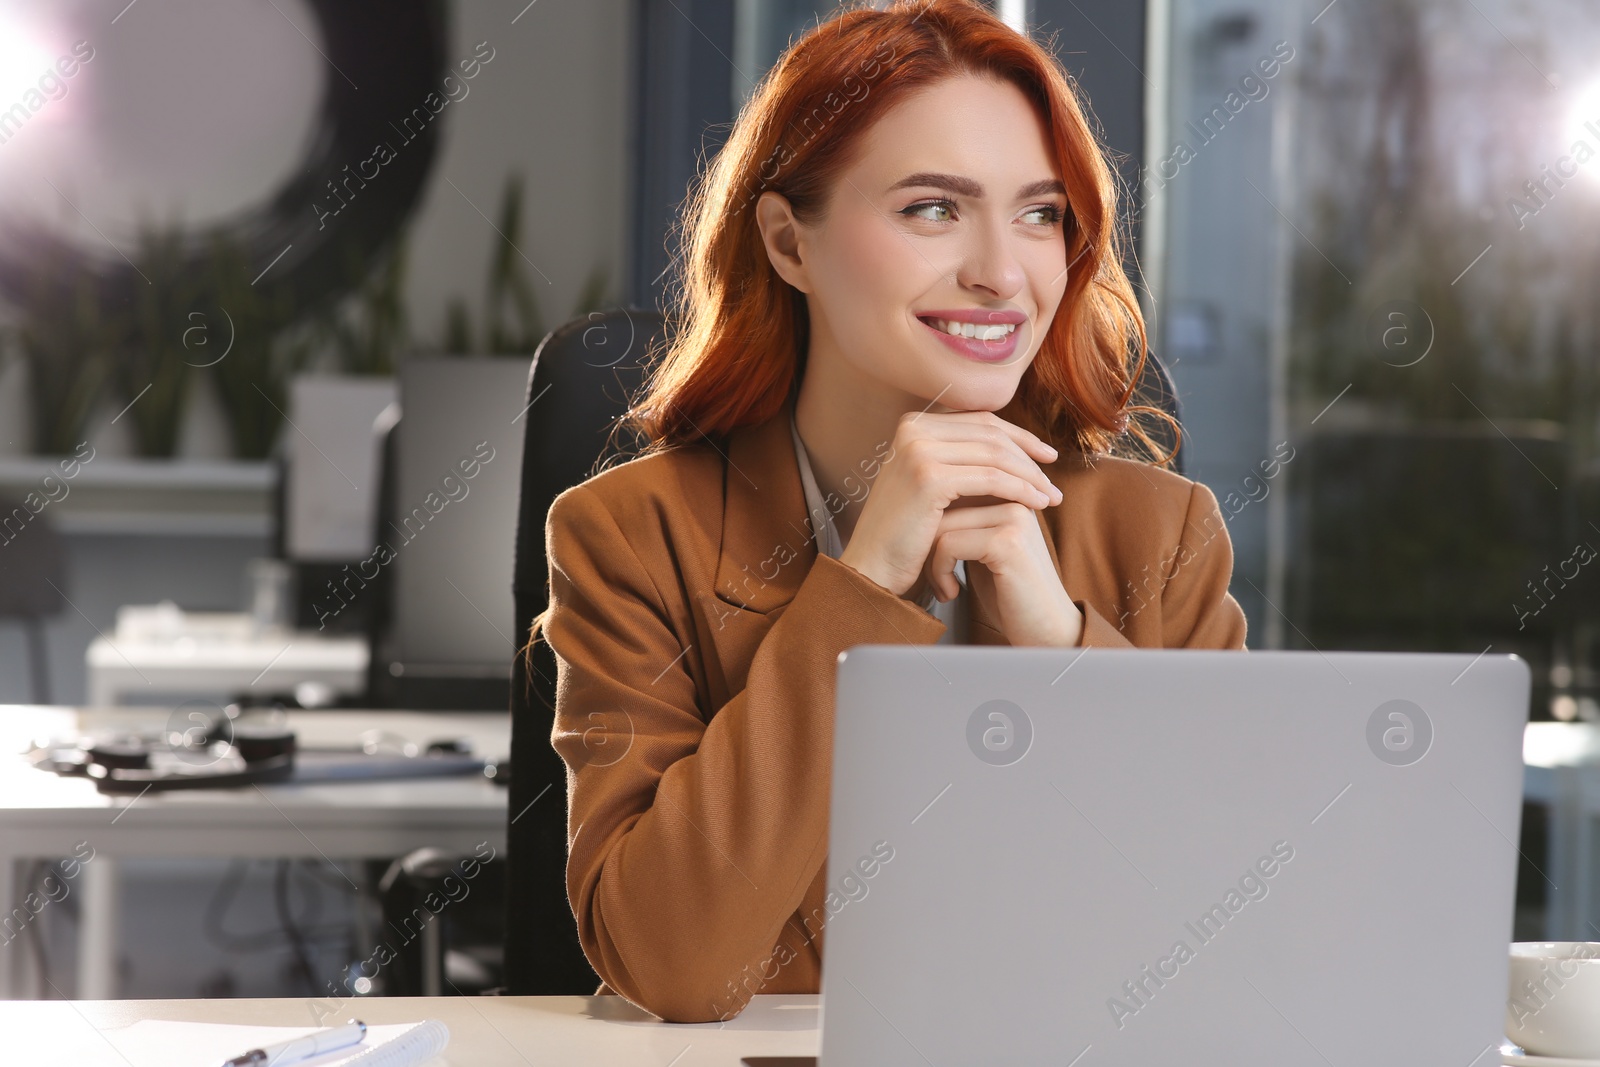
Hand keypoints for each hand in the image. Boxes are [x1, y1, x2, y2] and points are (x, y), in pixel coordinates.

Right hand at [838, 409, 1066, 622]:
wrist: (872, 566)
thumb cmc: (906, 533)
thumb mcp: (931, 484)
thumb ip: (960, 460)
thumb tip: (1013, 447)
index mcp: (913, 425)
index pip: (979, 421)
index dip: (1018, 436)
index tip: (1046, 456)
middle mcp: (912, 429)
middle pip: (990, 434)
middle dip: (1029, 455)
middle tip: (1054, 478)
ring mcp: (918, 450)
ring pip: (994, 455)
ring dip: (1030, 475)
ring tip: (1051, 497)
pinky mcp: (929, 477)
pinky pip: (990, 479)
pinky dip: (1019, 490)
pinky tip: (1037, 504)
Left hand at [924, 501, 1083, 646]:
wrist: (1047, 629)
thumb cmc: (1011, 594)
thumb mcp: (983, 549)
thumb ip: (964, 523)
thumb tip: (925, 506)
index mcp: (1011, 494)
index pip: (953, 490)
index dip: (932, 525)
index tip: (937, 560)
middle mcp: (1015, 497)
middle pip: (943, 504)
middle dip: (928, 544)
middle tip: (937, 579)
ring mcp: (1013, 518)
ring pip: (941, 523)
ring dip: (932, 562)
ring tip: (945, 587)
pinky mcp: (1007, 542)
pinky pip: (948, 545)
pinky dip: (940, 572)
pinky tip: (952, 592)